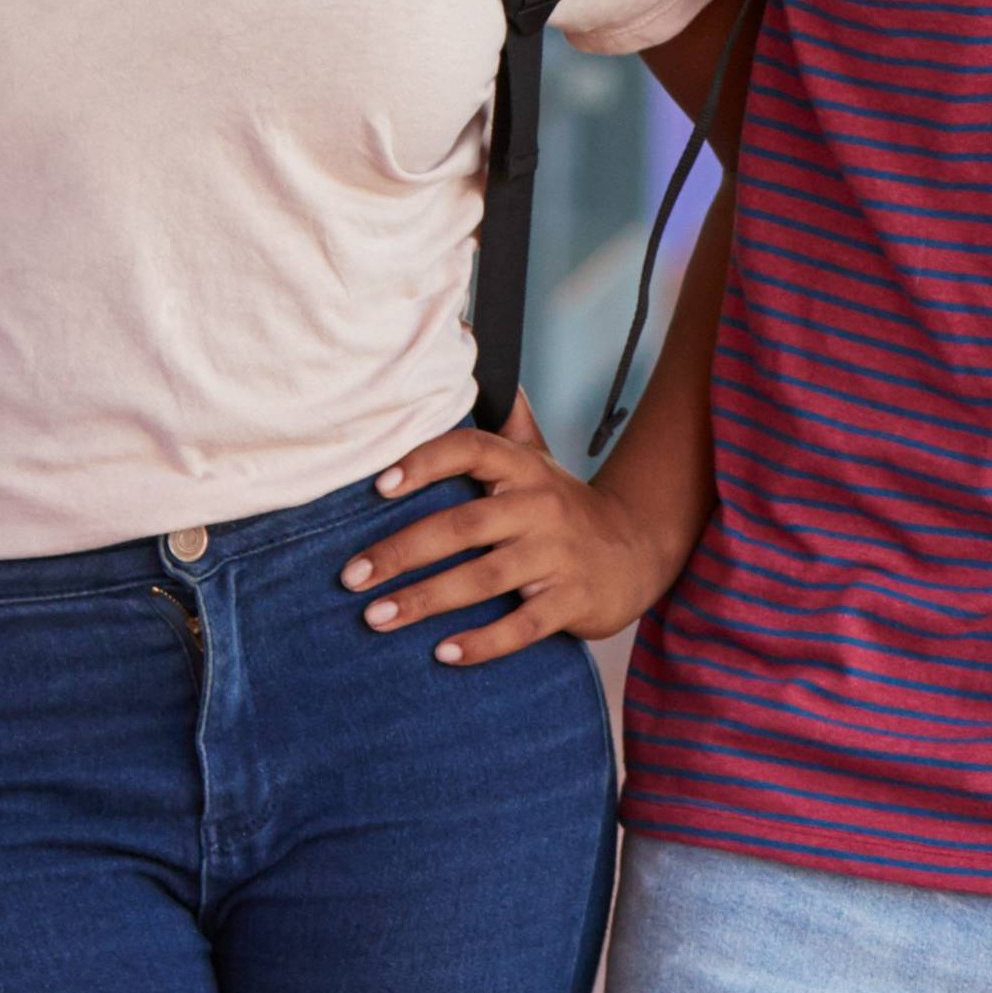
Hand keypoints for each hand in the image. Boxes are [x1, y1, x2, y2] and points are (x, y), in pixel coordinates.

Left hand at [340, 402, 690, 666]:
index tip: (378, 485)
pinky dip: (483, 642)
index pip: (473, 450)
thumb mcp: (538, 459)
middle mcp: (542, 508)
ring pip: (485, 578)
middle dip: (401, 552)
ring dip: (426, 600)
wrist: (639, 549)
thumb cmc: (565, 508)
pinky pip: (523, 625)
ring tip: (376, 617)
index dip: (425, 462)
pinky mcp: (573, 601)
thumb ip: (504, 418)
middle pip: (464, 525)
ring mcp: (559, 556)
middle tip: (351, 576)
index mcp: (526, 469)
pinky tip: (443, 653)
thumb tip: (470, 339)